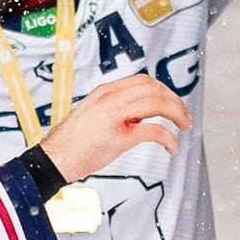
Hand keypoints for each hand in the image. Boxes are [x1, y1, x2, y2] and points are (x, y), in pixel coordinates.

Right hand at [41, 74, 190, 181]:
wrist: (55, 159)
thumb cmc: (72, 142)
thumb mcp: (92, 112)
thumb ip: (114, 106)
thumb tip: (137, 111)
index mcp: (105, 91)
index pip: (143, 80)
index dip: (163, 90)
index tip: (171, 101)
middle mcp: (111, 98)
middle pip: (154, 88)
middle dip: (174, 100)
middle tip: (184, 115)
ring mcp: (116, 116)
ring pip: (157, 103)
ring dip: (177, 113)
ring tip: (185, 126)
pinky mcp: (120, 137)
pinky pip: (154, 131)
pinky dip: (168, 138)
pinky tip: (172, 147)